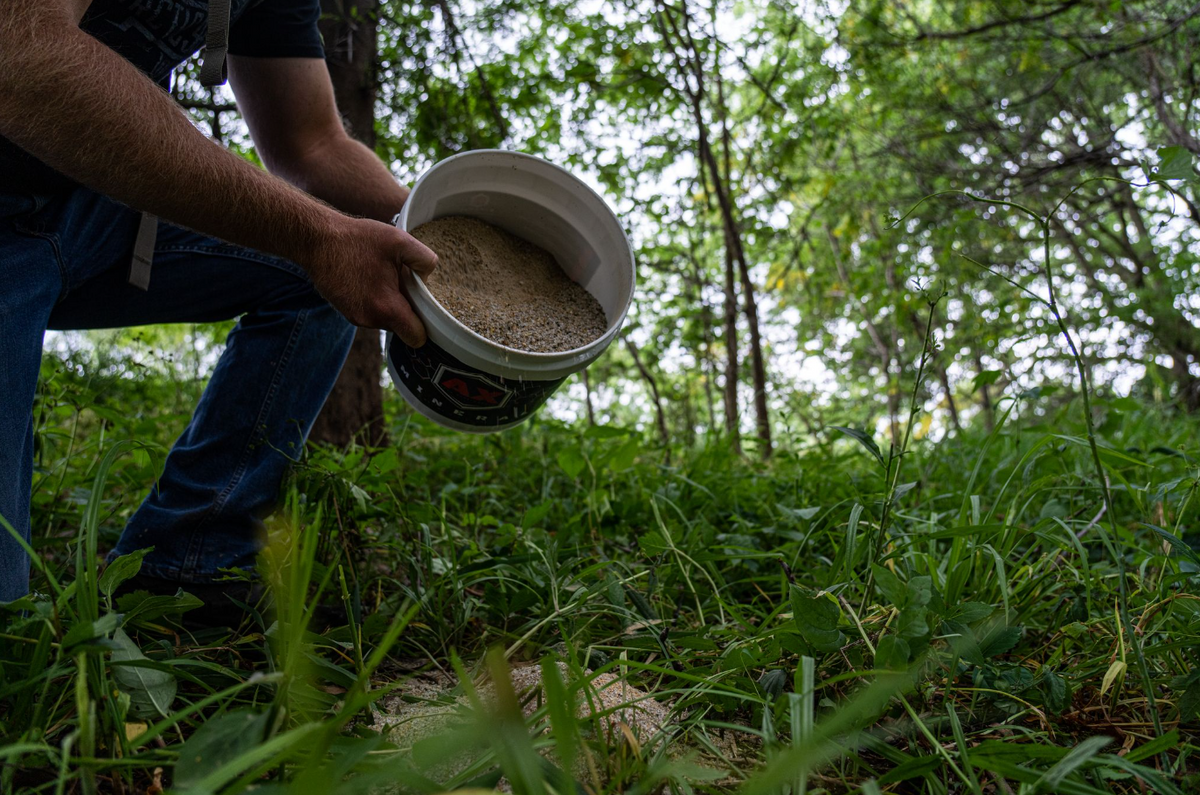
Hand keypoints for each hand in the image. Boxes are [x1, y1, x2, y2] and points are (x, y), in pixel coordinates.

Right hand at [303, 215, 437, 346]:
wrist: (317, 240)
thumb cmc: (357, 240)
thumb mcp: (399, 241)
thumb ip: (425, 260)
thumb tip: (429, 277)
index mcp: (387, 308)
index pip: (416, 337)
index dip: (427, 327)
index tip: (427, 308)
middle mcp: (370, 319)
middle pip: (402, 327)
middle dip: (408, 309)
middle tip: (404, 282)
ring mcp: (356, 318)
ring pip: (386, 319)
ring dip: (391, 304)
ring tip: (384, 276)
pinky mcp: (346, 312)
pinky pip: (371, 313)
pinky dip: (376, 301)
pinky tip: (370, 278)